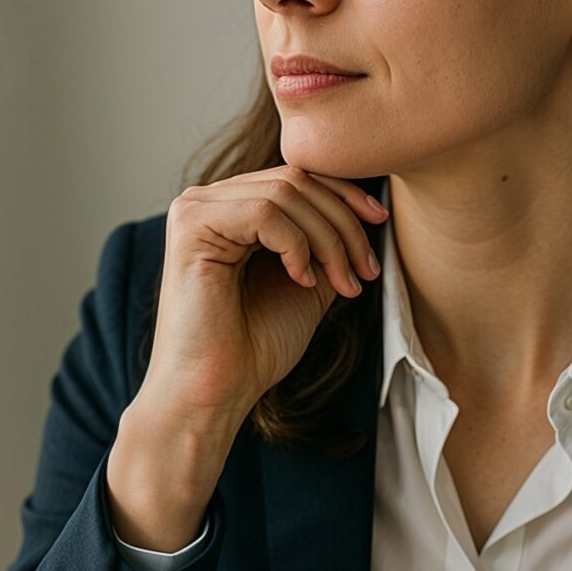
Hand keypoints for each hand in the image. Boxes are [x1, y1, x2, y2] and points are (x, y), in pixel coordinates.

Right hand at [106, 166, 388, 548]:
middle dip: (343, 223)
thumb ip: (325, 242)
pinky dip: (296, 246)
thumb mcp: (307, 283)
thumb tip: (366, 210)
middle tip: (365, 271)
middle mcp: (206, 201)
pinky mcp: (191, 227)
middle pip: (295, 179)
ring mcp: (194, 210)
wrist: (214, 393)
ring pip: (285, 193)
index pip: (295, 176)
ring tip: (342, 284)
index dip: (344, 194)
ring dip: (329, 239)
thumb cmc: (253, 348)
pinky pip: (266, 213)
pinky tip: (302, 282)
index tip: (379, 224)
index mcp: (230, 209)